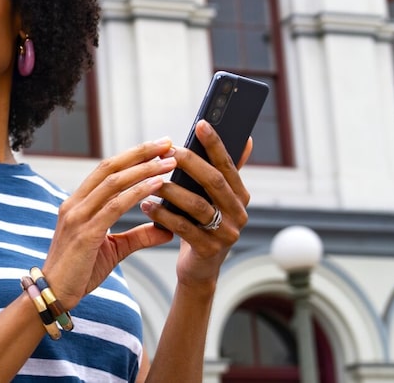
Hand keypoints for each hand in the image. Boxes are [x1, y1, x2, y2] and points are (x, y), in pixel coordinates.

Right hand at [42, 138, 178, 309]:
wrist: (54, 295)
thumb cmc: (79, 272)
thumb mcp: (113, 250)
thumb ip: (138, 237)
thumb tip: (167, 229)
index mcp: (77, 204)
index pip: (106, 170)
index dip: (132, 156)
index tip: (157, 148)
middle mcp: (74, 204)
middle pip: (110, 168)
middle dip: (140, 153)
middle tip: (168, 143)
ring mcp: (77, 217)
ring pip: (114, 182)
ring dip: (144, 169)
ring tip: (169, 161)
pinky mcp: (85, 233)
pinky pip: (115, 206)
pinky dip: (138, 192)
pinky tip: (158, 184)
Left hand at [141, 120, 252, 284]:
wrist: (199, 270)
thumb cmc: (203, 226)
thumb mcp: (217, 200)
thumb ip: (228, 172)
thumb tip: (247, 139)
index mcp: (240, 196)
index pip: (228, 165)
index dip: (216, 145)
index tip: (201, 124)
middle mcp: (238, 213)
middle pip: (214, 182)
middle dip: (191, 163)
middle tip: (168, 150)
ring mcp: (226, 233)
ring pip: (197, 205)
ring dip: (171, 190)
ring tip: (151, 180)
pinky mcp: (208, 250)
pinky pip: (183, 228)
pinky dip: (163, 215)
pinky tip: (146, 205)